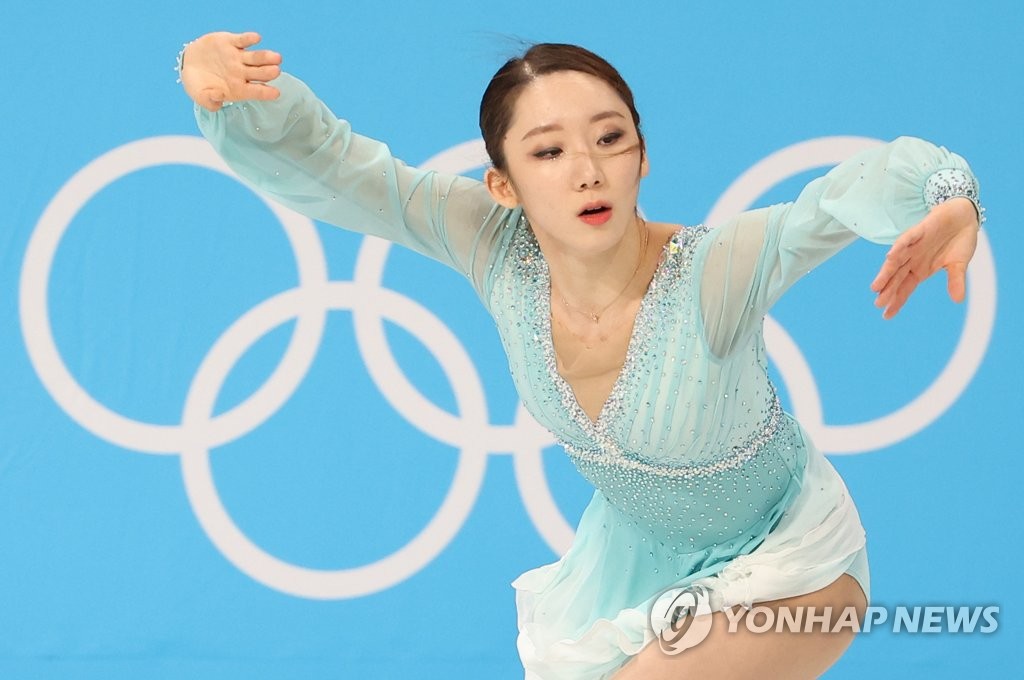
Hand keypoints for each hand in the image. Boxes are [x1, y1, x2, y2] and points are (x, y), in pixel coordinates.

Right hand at [181, 32, 281, 111]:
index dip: (265, 92)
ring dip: (265, 57)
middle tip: (276, 71)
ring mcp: (237, 57)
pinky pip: (242, 40)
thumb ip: (209, 100)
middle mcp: (242, 73)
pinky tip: (257, 38)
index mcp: (238, 88)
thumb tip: (219, 97)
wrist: (188, 63)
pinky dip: (249, 39)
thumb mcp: (200, 95)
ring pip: (255, 57)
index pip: (255, 91)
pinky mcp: (230, 42)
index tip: (276, 93)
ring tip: (276, 57)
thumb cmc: (199, 84)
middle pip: (259, 73)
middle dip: (268, 72)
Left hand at [870, 197, 979, 318]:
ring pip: (896, 260)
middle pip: (896, 277)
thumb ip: (956, 281)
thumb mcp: (958, 265)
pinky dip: (900, 246)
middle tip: (878, 303)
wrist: (964, 217)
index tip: (886, 315)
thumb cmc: (958, 242)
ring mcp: (914, 245)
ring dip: (887, 272)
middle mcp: (913, 259)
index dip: (896, 301)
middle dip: (887, 290)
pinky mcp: (920, 230)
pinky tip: (891, 255)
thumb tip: (958, 300)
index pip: (905, 289)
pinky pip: (907, 239)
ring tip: (877, 286)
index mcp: (920, 270)